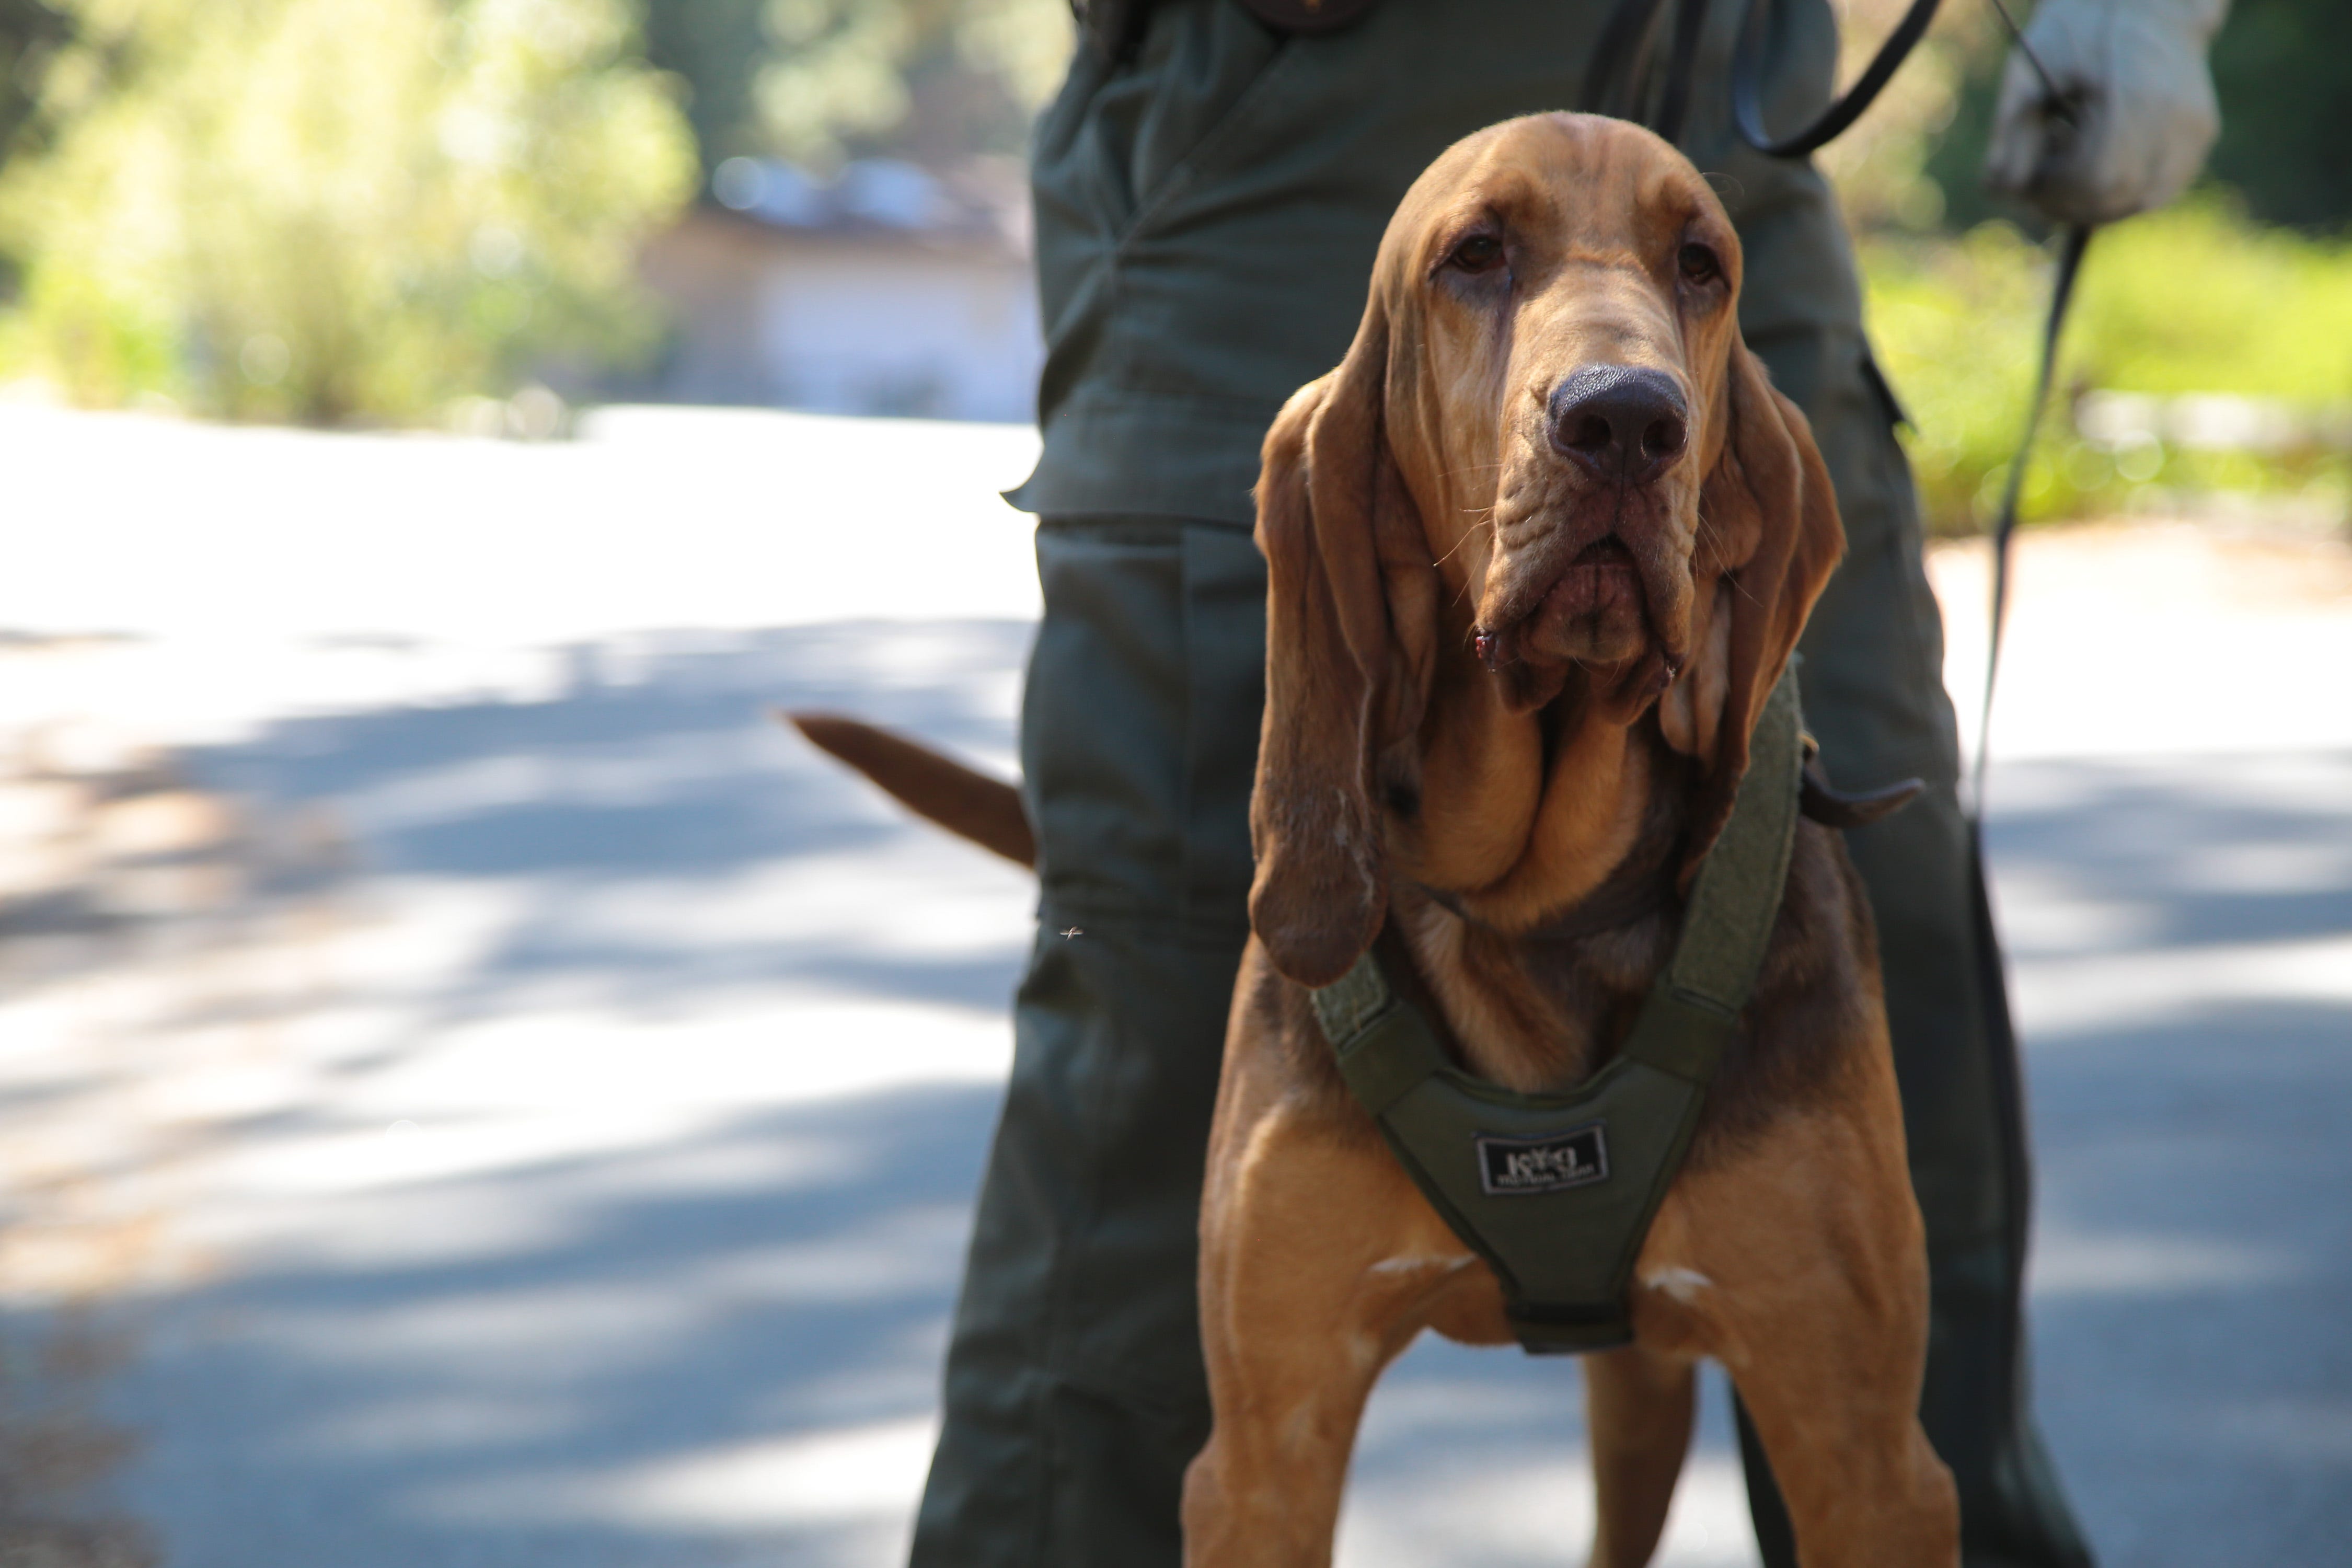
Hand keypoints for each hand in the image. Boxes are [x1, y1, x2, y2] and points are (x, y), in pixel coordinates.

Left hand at [1983, 0, 2230, 226]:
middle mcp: (2173, 118)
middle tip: (2044, 183)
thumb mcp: (2030, 72)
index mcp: (2131, 99)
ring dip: (2098, 201)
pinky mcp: (2203, 132)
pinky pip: (2161, 186)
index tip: (2029, 182)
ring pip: (2140, 200)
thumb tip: (2001, 192)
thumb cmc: (2079, 28)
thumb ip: (2011, 136)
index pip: (2094, 180)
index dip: (2054, 193)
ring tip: (2074, 165)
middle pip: (2117, 198)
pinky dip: (2126, 190)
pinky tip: (2103, 164)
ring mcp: (2195, 128)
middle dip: (2071, 203)